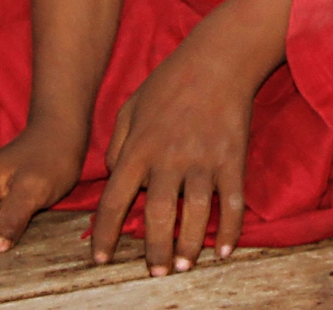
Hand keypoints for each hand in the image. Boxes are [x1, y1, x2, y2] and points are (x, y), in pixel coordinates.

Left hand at [91, 40, 251, 274]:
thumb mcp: (130, 105)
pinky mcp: (232, 159)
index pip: (115, 198)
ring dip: (190, 246)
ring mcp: (202, 159)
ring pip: (195, 215)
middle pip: (157, 215)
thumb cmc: (170, 81)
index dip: (105, 233)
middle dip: (154, 250)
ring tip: (184, 265)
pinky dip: (230, 231)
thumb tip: (112, 174)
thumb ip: (117, 142)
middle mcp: (169, 156)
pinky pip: (232, 203)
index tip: (100, 259)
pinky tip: (224, 251)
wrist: (217, 60)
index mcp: (140, 146)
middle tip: (155, 274)